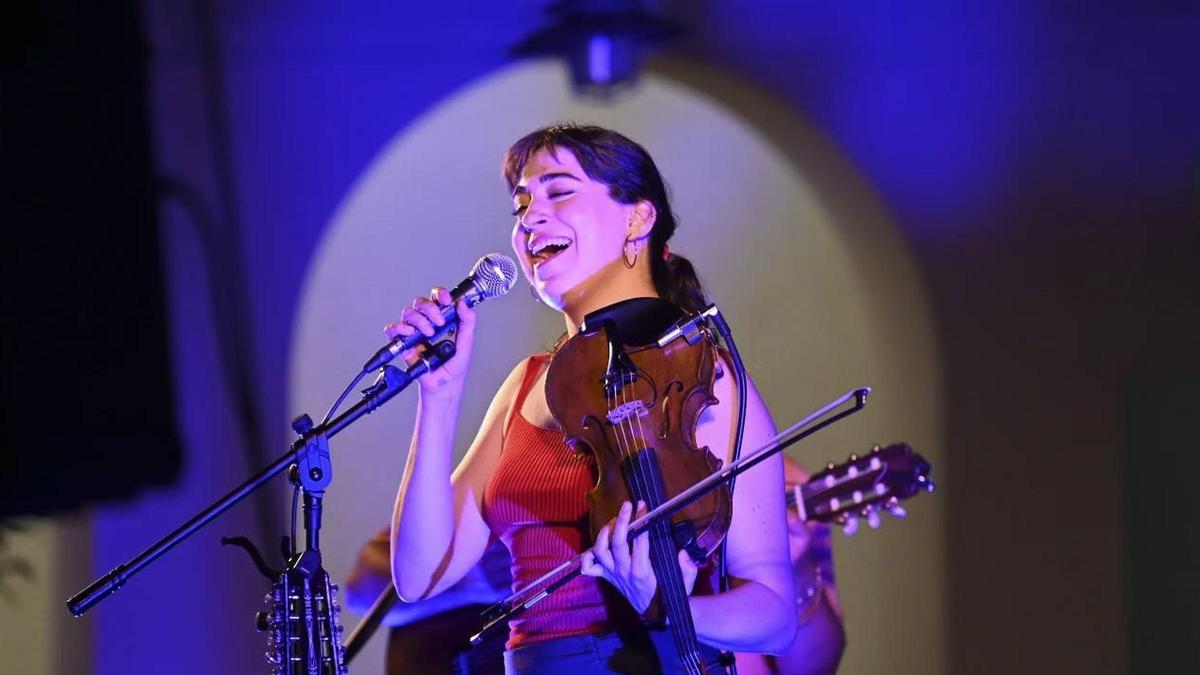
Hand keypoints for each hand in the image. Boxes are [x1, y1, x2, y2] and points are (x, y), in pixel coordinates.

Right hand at [383, 287, 476, 398]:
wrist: (443, 388)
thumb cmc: (454, 369)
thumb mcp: (466, 344)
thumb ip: (467, 323)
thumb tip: (464, 304)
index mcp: (443, 320)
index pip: (437, 299)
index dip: (440, 294)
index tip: (446, 299)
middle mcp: (427, 324)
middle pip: (421, 303)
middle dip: (430, 308)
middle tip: (439, 322)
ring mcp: (414, 333)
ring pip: (408, 313)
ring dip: (419, 320)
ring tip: (428, 334)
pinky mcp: (403, 344)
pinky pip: (393, 330)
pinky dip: (398, 328)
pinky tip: (409, 334)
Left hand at [580, 501, 697, 613]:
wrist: (656, 614)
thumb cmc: (669, 594)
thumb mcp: (685, 583)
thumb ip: (687, 568)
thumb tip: (683, 553)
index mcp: (642, 571)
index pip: (640, 540)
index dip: (641, 520)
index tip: (643, 506)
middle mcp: (624, 571)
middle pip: (617, 542)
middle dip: (622, 520)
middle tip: (627, 505)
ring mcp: (613, 574)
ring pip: (600, 550)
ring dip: (605, 532)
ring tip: (615, 520)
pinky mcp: (607, 577)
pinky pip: (589, 567)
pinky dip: (588, 555)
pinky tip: (597, 544)